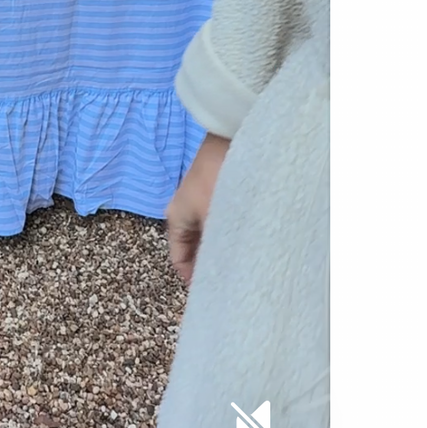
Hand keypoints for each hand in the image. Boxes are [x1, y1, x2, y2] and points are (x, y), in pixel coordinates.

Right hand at [166, 132, 230, 284]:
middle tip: (232, 282)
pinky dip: (233, 232)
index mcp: (176, 218)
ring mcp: (204, 199)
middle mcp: (187, 210)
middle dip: (211, 264)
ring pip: (212, 234)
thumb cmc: (220, 177)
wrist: (233, 133)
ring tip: (244, 264)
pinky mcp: (222, 191)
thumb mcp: (218, 218)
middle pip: (196, 247)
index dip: (192, 279)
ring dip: (224, 247)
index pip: (179, 259)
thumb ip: (218, 248)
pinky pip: (224, 220)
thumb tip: (223, 275)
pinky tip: (250, 240)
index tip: (211, 294)